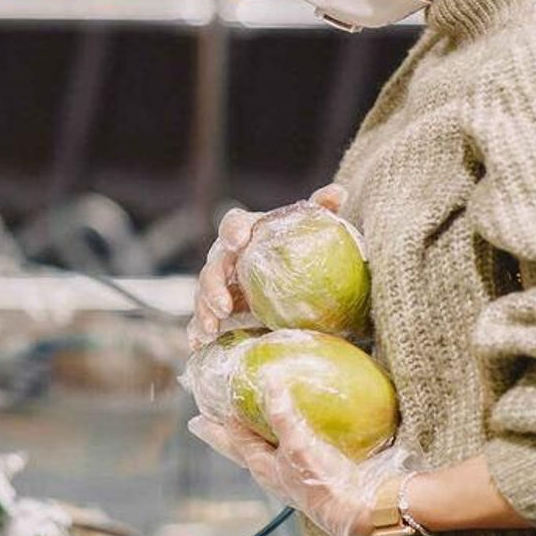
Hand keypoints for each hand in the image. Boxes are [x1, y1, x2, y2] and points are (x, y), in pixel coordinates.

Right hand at [187, 184, 346, 349]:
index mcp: (246, 231)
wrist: (292, 278)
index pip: (233, 223)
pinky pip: (202, 320)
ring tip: (211, 328)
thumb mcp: (311, 229)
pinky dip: (197, 331)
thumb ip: (322, 210)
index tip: (240, 241)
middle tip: (224, 304)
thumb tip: (339, 191)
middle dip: (213, 284)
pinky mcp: (219, 311)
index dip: (233, 230)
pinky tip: (199, 344)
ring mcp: (220, 285)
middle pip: (213, 266)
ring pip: (203, 295)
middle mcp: (227, 257)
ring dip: (203, 310)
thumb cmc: (299, 248)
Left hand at [188, 385, 409, 535]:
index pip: (232, 438)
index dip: (216, 424)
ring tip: (238, 422)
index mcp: (261, 465)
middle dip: (219, 435)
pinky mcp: (305, 472)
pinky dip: (276, 437)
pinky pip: (282, 450)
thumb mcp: (298, 445)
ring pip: (258, 450)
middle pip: (237, 448)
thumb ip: (282, 413)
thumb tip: (269, 380)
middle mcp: (270, 471)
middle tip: (199, 424)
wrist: (356, 508)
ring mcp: (287, 473)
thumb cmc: (322, 482)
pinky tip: (287, 429)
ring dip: (246, 435)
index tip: (199, 413)